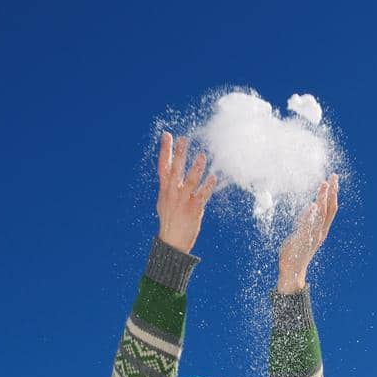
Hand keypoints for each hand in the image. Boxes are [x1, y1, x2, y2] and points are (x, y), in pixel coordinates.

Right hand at [157, 132, 217, 252]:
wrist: (172, 241)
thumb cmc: (170, 220)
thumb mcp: (163, 201)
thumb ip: (167, 186)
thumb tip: (168, 172)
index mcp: (165, 189)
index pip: (163, 166)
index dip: (165, 150)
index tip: (167, 135)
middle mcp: (172, 193)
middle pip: (175, 170)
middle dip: (179, 154)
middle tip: (183, 139)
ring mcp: (183, 201)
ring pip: (190, 182)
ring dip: (196, 168)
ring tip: (201, 156)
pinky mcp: (193, 210)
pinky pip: (202, 196)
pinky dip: (208, 186)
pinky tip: (213, 177)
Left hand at [277, 175, 338, 292]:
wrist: (292, 271)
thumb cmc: (295, 251)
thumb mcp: (302, 232)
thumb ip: (306, 220)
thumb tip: (310, 206)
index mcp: (321, 229)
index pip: (330, 208)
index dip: (333, 194)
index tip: (333, 180)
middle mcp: (320, 231)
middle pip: (330, 208)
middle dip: (332, 192)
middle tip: (334, 176)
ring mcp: (313, 236)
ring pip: (321, 214)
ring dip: (323, 199)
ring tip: (325, 184)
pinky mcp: (304, 240)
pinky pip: (309, 225)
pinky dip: (311, 215)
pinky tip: (312, 205)